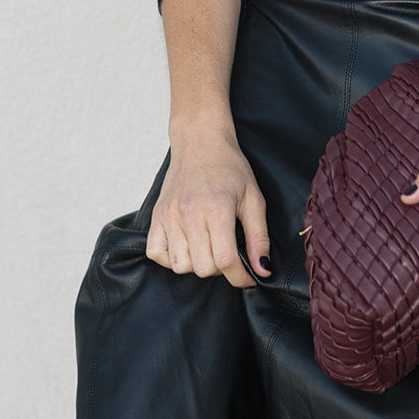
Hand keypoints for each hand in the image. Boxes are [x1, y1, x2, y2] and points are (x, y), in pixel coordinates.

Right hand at [146, 129, 271, 288]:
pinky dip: (171, 257)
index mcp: (217, 210)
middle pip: (203, 268)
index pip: (226, 261)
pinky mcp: (156, 216)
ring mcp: (169, 216)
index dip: (240, 277)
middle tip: (227, 252)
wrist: (200, 141)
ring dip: (197, 264)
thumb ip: (259, 237)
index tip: (247, 277)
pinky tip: (186, 244)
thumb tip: (262, 270)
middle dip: (220, 269)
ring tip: (207, 246)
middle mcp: (189, 215)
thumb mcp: (254, 198)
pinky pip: (156, 254)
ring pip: (180, 266)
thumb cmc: (230, 168)